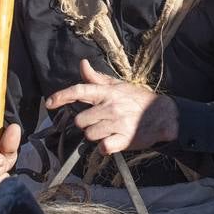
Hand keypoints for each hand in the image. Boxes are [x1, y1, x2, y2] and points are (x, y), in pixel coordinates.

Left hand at [44, 60, 178, 154]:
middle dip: (86, 123)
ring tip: (109, 131)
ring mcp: (117, 123)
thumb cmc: (138, 100)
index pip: (79, 91)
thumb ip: (97, 78)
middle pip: (81, 120)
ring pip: (89, 134)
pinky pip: (103, 147)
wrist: (164, 116)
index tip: (49, 103)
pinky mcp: (124, 139)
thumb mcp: (118, 86)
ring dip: (96, 135)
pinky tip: (112, 143)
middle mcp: (110, 106)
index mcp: (107, 92)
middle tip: (99, 122)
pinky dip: (104, 148)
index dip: (61, 96)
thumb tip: (82, 65)